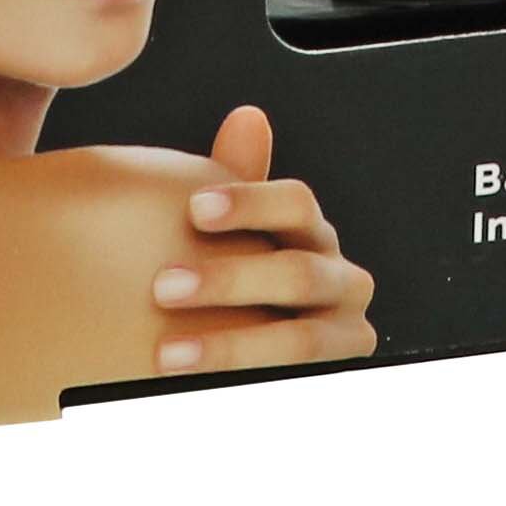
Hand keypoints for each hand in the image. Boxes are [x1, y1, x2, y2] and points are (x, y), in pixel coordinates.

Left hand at [153, 106, 376, 378]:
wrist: (259, 361)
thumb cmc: (244, 286)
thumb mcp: (244, 237)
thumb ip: (244, 185)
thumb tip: (248, 116)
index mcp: (316, 234)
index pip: (296, 204)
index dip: (249, 203)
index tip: (192, 208)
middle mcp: (343, 281)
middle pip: (298, 274)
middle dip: (229, 281)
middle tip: (162, 287)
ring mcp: (343, 337)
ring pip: (299, 341)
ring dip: (231, 347)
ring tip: (167, 354)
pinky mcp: (329, 383)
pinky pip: (292, 384)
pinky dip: (247, 384)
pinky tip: (194, 389)